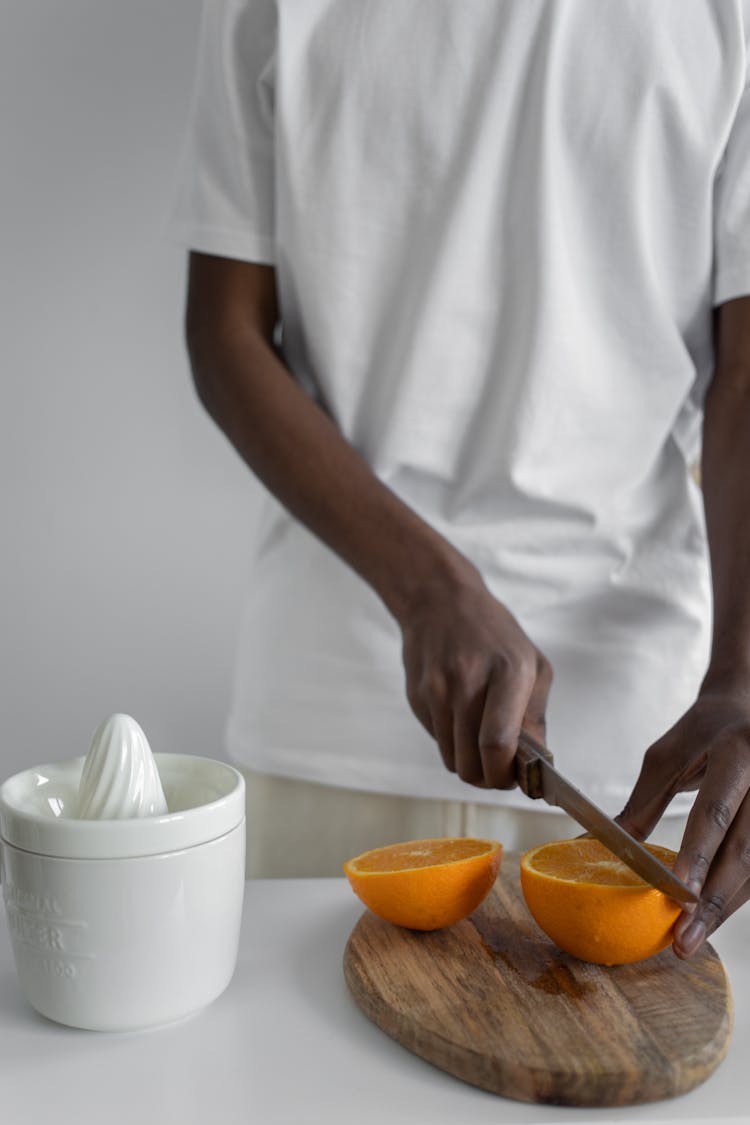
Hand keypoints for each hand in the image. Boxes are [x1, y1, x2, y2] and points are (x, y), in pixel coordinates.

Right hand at [399, 564, 552, 788]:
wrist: (439, 600)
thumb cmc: (494, 633)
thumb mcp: (532, 664)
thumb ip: (535, 717)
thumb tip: (536, 766)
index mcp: (508, 672)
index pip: (497, 744)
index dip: (505, 774)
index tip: (514, 778)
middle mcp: (468, 682)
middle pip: (472, 763)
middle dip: (488, 779)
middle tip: (500, 769)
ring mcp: (437, 690)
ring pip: (452, 760)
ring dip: (470, 764)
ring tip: (482, 744)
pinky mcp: (417, 697)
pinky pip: (437, 741)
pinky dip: (453, 742)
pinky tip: (461, 717)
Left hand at [617, 688, 749, 957]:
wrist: (745, 707)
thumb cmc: (700, 733)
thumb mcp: (665, 759)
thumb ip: (642, 805)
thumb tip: (594, 846)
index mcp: (736, 752)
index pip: (715, 812)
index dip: (697, 857)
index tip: (676, 896)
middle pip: (744, 851)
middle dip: (711, 902)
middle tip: (682, 940)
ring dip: (725, 908)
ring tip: (692, 939)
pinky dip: (737, 895)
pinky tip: (713, 918)